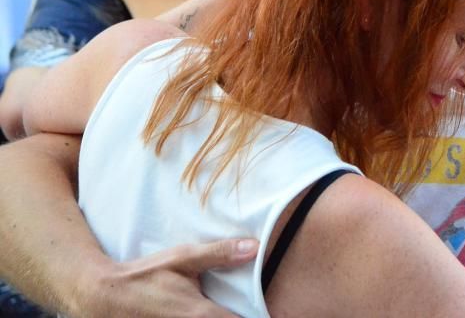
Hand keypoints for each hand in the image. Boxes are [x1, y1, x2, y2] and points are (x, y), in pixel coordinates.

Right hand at [80, 239, 257, 317]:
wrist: (103, 297)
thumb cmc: (145, 276)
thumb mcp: (182, 259)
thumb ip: (219, 254)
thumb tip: (254, 247)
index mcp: (201, 315)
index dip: (258, 317)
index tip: (270, 313)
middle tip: (253, 311)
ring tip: (227, 310)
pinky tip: (207, 312)